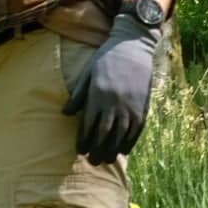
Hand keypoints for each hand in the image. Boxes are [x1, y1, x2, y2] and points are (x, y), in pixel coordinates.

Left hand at [63, 6, 164, 164]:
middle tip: (92, 160)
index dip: (84, 141)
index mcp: (98, 95)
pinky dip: (129, 142)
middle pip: (104, 135)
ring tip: (106, 159)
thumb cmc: (106, 58)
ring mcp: (130, 106)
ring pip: (121, 136)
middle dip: (97, 150)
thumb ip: (78, 95)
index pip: (88, 125)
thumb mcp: (87, 73)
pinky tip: (123, 150)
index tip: (80, 150)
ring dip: (112, 150)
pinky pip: (136, 131)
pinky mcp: (142, 107)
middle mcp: (114, 103)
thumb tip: (65, 114)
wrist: (133, 46)